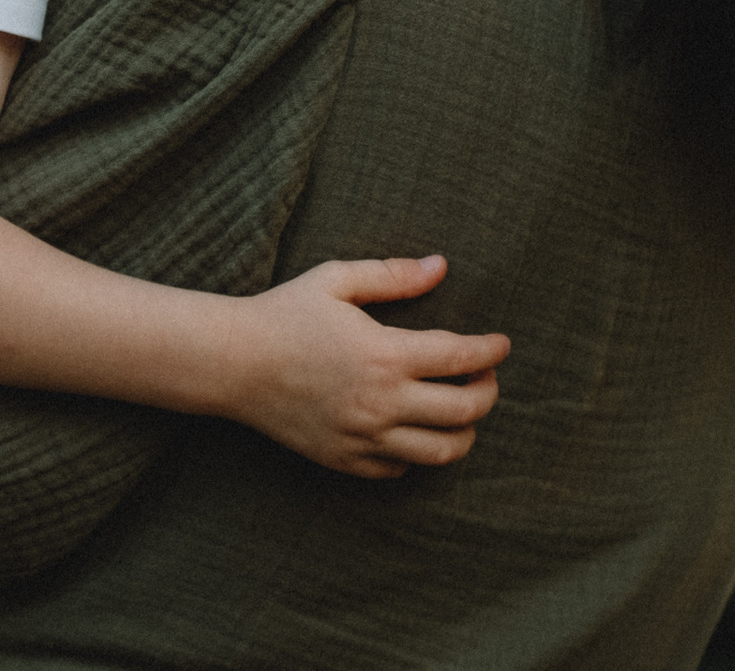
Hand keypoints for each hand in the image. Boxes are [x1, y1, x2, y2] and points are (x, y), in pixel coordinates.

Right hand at [225, 255, 509, 478]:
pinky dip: (418, 453)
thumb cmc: (284, 314)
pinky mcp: (345, 460)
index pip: (461, 358)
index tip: (501, 344)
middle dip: (487, 392)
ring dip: (464, 432)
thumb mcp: (337, 280)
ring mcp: (364, 437)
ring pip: (440, 451)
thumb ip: (393, 275)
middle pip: (464, 410)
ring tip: (462, 412)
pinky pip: (400, 468)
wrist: (232, 363)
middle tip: (485, 377)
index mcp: (385, 354)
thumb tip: (440, 266)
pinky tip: (414, 429)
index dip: (491, 351)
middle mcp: (381, 402)